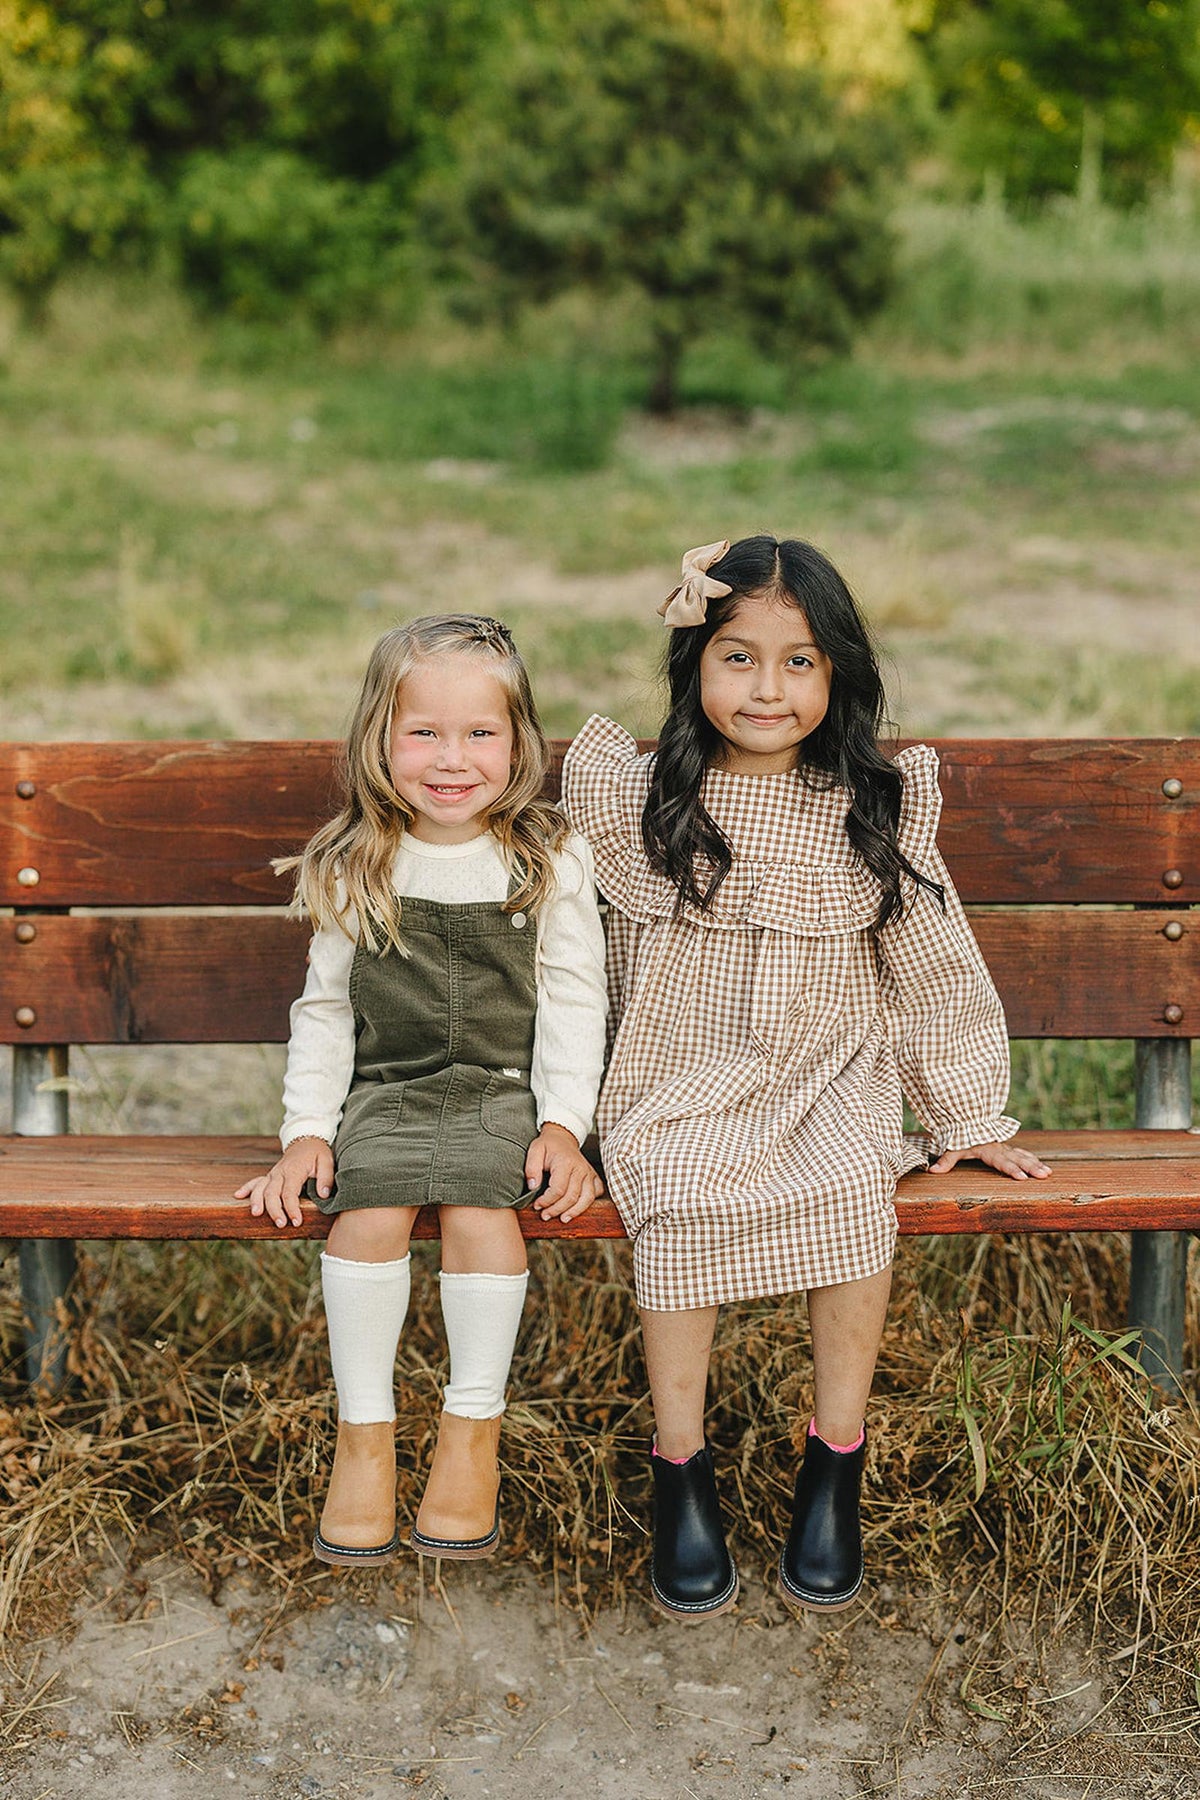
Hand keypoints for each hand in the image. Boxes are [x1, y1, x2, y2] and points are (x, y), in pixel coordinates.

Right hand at [234, 1136, 333, 1226]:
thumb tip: (324, 1194)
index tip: (296, 1222)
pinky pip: (255, 1181)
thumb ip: (326, 1178)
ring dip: (256, 1201)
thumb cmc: (317, 1153)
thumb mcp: (327, 1161)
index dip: (292, 1208)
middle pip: (272, 1193)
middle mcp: (280, 1173)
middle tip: (280, 1224)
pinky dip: (246, 1188)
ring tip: (256, 1214)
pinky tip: (238, 1196)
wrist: (306, 1141)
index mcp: (294, 1170)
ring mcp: (273, 1174)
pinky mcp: (269, 1176)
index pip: (290, 1192)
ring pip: (260, 1188)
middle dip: (274, 1210)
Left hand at [526, 1123, 604, 1222]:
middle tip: (545, 1216)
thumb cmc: (548, 1145)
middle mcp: (581, 1169)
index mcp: (566, 1163)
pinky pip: (596, 1193)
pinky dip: (589, 1203)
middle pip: (572, 1197)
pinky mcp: (593, 1177)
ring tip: (563, 1219)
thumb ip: (531, 1168)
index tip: (537, 1205)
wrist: (562, 1137)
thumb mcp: (535, 1150)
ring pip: (586, 1199)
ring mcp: (589, 1173)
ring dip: (574, 1212)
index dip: (547, 1201)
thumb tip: (533, 1187)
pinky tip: (578, 1208)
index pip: (558, 1189)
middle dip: (557, 1210)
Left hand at [929, 1140, 1051, 1180]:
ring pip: (1023, 1155)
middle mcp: (999, 1148)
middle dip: (1031, 1167)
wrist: (965, 1118)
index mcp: (987, 1150)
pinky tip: (1043, 1165)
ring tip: (1048, 1173)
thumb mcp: (952, 1147)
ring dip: (1036, 1163)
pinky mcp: (1006, 1147)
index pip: (1001, 1162)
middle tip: (1044, 1175)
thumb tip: (932, 1171)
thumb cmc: (959, 1136)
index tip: (1022, 1177)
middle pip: (1017, 1158)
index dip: (1012, 1169)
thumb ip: (945, 1160)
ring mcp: (1004, 1147)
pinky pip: (1021, 1152)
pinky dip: (1032, 1158)